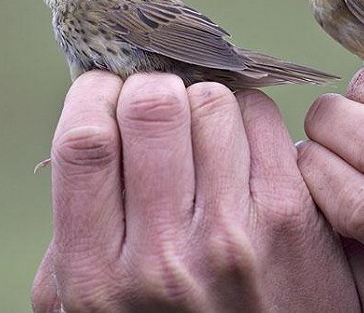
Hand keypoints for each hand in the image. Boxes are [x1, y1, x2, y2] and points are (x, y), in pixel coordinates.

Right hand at [31, 71, 356, 311]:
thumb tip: (86, 140)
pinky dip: (246, 112)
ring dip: (200, 98)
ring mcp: (234, 232)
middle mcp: (164, 253)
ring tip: (200, 126)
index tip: (104, 95)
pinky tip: (241, 138)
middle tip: (155, 103)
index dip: (92, 98)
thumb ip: (73, 242)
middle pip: (149, 107)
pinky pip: (262, 118)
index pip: (84, 143)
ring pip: (211, 101)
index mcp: (98, 276)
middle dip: (148, 88)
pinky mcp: (290, 215)